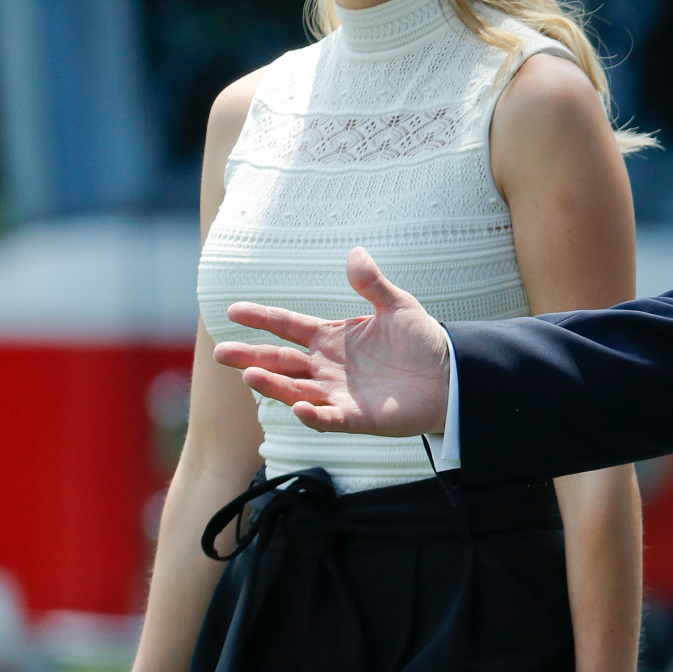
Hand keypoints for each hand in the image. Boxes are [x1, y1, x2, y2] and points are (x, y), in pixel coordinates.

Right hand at [212, 247, 450, 435]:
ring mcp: (339, 394)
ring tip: (250, 375)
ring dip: (273, 385)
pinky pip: (330, 418)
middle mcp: (327, 367)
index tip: (233, 310)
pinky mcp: (357, 418)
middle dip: (251, 356)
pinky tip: (298, 408)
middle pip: (281, 361)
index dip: (263, 318)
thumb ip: (373, 284)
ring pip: (296, 390)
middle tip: (221, 352)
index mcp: (332, 338)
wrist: (451, 377)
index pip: (288, 326)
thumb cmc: (422, 342)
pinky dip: (314, 416)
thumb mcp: (398, 306)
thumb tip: (355, 252)